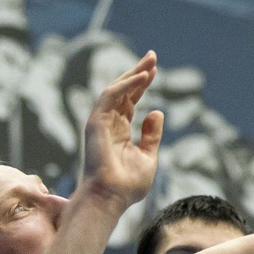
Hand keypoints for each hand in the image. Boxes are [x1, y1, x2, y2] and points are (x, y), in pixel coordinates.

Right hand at [77, 52, 163, 210]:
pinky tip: (142, 77)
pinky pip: (110, 96)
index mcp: (120, 132)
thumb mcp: (148, 157)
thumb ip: (152, 135)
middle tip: (152, 56)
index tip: (154, 70)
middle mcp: (109, 124)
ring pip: (116, 89)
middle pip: (124, 91)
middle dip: (138, 72)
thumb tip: (157, 111)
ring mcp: (101, 122)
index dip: (142, 84)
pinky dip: (126, 85)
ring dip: (133, 74)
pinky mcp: (96, 122)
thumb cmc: (127, 186)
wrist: (111, 198)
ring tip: (150, 62)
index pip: (130, 101)